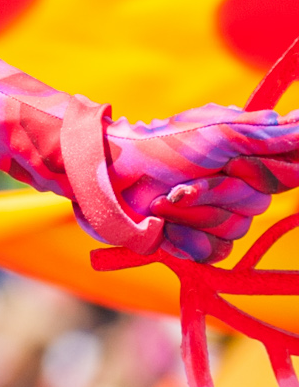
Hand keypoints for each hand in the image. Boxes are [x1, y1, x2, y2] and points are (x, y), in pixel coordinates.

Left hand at [106, 104, 298, 263]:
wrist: (105, 176)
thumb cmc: (158, 146)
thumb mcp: (216, 132)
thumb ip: (268, 134)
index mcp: (245, 159)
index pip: (284, 175)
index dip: (260, 175)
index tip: (235, 165)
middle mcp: (235, 188)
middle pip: (257, 206)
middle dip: (216, 194)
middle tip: (181, 181)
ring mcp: (214, 216)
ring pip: (234, 231)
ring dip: (193, 215)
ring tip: (162, 199)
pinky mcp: (193, 242)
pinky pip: (213, 254)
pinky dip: (186, 240)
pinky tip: (163, 227)